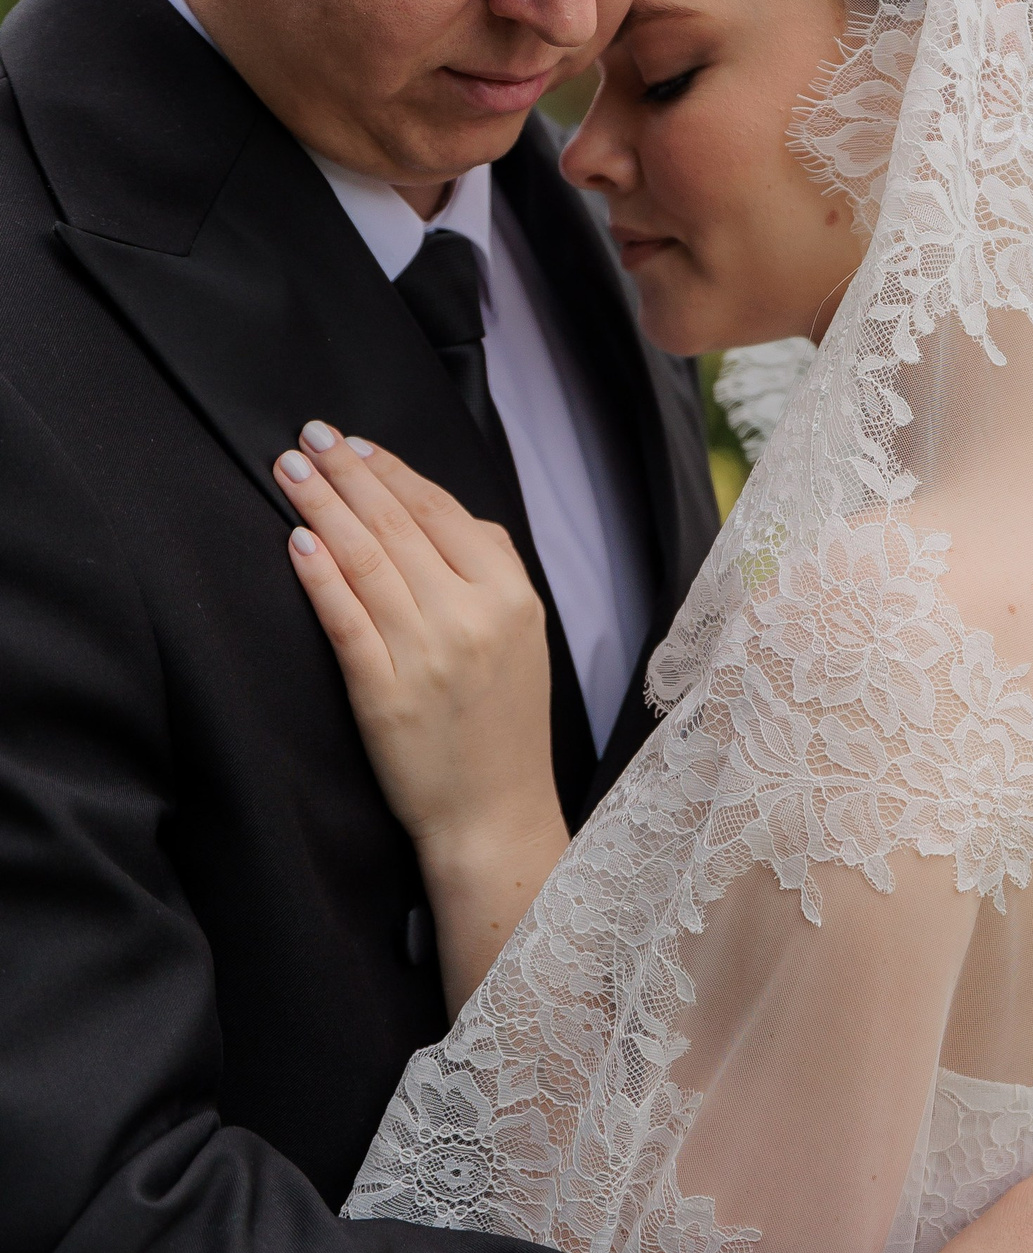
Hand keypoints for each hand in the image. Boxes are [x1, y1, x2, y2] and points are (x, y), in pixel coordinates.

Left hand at [274, 423, 566, 1009]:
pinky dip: (320, 575)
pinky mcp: (384, 692)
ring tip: (290, 471)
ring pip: (367, 561)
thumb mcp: (522, 637)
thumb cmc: (503, 727)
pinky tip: (298, 540)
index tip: (355, 444)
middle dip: (349, 473)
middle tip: (310, 437)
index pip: (444, 512)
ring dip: (324, 507)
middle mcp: (473, 617)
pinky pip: (345, 618)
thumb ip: (489, 572)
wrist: (494, 815)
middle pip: (399, 525)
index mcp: (512, 597)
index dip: (394, 471)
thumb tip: (438, 510)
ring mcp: (427, 654)